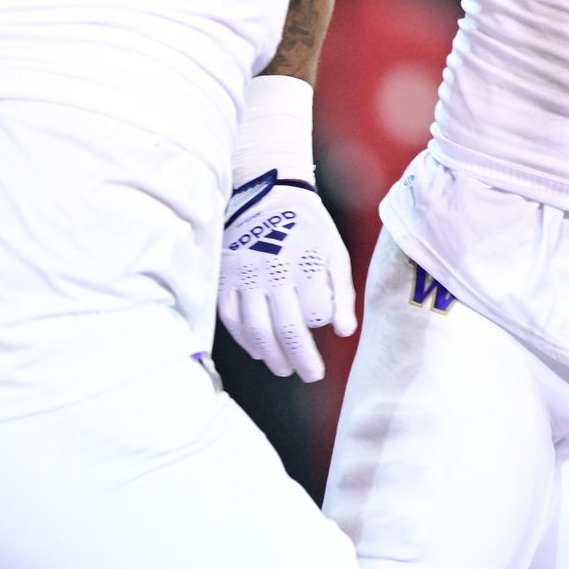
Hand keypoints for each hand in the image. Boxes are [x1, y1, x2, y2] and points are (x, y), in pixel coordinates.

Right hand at [218, 171, 356, 380]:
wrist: (269, 194)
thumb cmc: (309, 227)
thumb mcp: (335, 252)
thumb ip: (341, 292)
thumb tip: (344, 331)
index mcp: (298, 269)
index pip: (300, 325)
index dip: (307, 354)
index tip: (316, 373)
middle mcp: (268, 275)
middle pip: (276, 330)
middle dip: (290, 359)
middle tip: (302, 374)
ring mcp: (242, 276)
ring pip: (250, 327)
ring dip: (266, 353)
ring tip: (280, 367)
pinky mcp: (224, 275)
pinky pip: (229, 315)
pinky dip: (241, 337)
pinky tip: (256, 349)